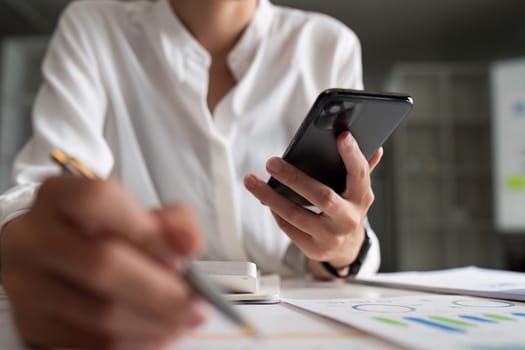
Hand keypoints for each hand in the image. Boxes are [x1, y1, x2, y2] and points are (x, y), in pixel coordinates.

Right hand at [0, 176, 206, 349]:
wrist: (58, 255)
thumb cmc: (107, 231)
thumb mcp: (143, 214)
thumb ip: (173, 222)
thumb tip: (189, 244)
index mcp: (59, 197)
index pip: (98, 201)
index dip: (147, 230)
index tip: (185, 255)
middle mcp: (31, 236)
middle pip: (100, 264)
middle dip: (160, 291)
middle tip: (195, 304)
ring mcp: (25, 283)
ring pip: (98, 312)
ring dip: (153, 322)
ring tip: (183, 320)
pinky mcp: (31, 323)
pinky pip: (90, 343)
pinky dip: (134, 342)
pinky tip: (158, 333)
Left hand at [244, 131, 381, 278]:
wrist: (346, 248)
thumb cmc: (347, 209)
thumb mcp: (356, 191)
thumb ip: (361, 169)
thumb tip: (375, 148)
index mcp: (362, 198)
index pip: (360, 173)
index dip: (352, 155)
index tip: (342, 136)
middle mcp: (349, 218)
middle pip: (321, 196)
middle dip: (294, 177)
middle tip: (272, 162)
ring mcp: (331, 236)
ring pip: (296, 215)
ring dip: (270, 196)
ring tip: (252, 181)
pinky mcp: (314, 249)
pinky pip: (288, 227)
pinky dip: (274, 211)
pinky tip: (264, 199)